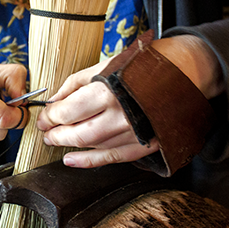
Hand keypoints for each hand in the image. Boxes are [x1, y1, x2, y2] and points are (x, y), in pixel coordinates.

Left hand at [36, 34, 222, 168]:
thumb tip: (54, 100)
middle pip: (77, 133)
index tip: (43, 117)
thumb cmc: (143, 65)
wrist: (185, 73)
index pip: (67, 112)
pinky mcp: (145, 144)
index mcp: (108, 91)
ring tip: (57, 141)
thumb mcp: (106, 65)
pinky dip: (89, 162)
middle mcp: (120, 115)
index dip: (50, 117)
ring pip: (92, 146)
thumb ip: (75, 83)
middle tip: (46, 132)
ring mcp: (133, 133)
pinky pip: (112, 158)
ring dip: (70, 146)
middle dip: (56, 134)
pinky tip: (71, 160)